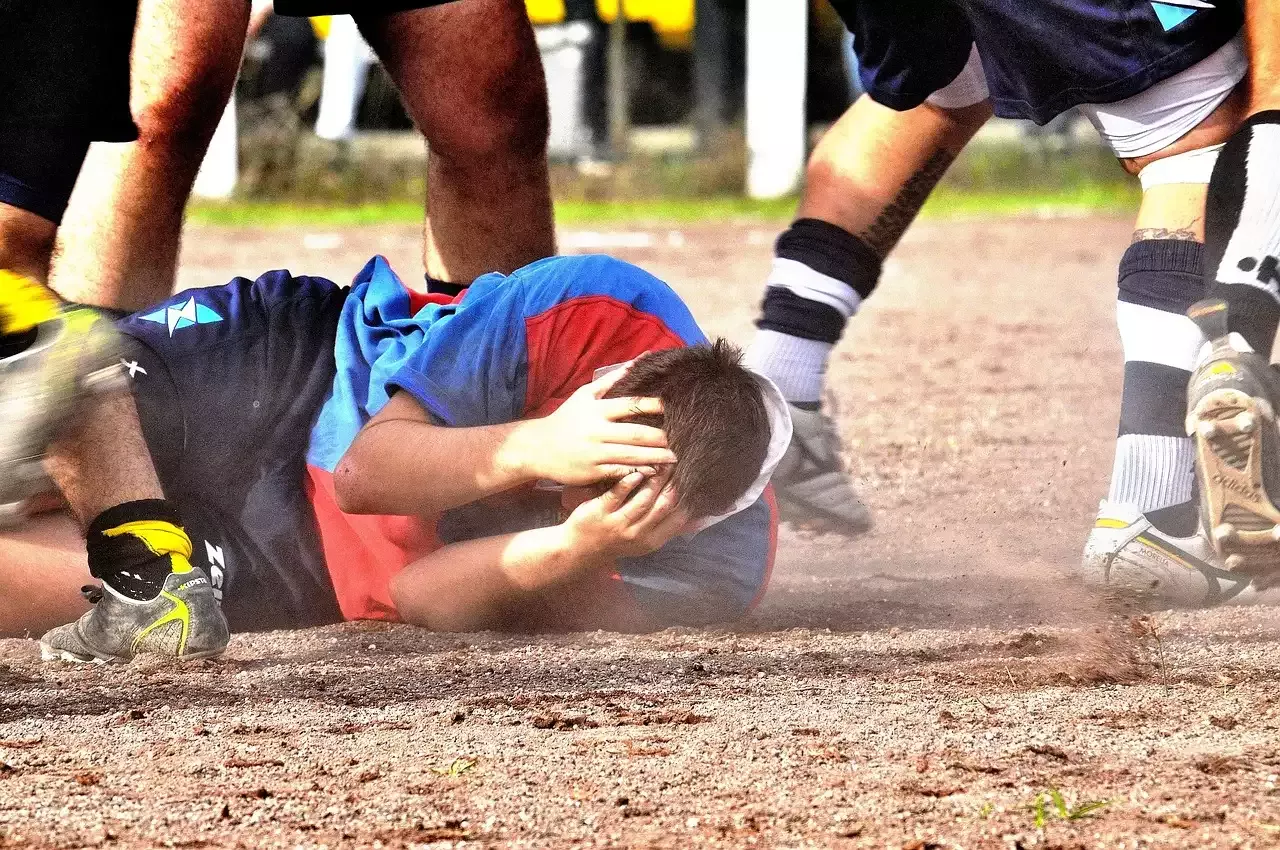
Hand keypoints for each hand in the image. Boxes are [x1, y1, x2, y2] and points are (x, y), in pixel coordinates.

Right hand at [512, 365, 676, 485]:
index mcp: (596, 410)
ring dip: (656, 457)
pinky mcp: (592, 471)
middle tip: (683, 438)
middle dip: (661, 438)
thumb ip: (611, 381)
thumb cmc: (566, 419)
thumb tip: (637, 361)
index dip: (653, 406)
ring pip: (632, 455)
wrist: (538, 448)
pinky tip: (654, 473)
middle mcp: (596, 431)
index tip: (672, 407)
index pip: (630, 406)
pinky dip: (638, 472)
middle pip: (636, 434)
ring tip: (675, 458)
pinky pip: (620, 472)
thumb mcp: (584, 396)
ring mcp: (595, 453)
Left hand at [562, 467, 689, 560]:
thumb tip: (698, 518)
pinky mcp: (600, 512)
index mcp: (651, 541)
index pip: (678, 518)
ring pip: (644, 498)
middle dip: (673, 484)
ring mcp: (618, 524)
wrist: (579, 550)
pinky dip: (630, 480)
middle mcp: (637, 534)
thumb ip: (666, 528)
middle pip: (663, 505)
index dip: (686, 498)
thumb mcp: (644, 542)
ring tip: (662, 462)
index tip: (691, 479)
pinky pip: (618, 493)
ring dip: (655, 479)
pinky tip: (637, 470)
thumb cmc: (617, 541)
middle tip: (678, 464)